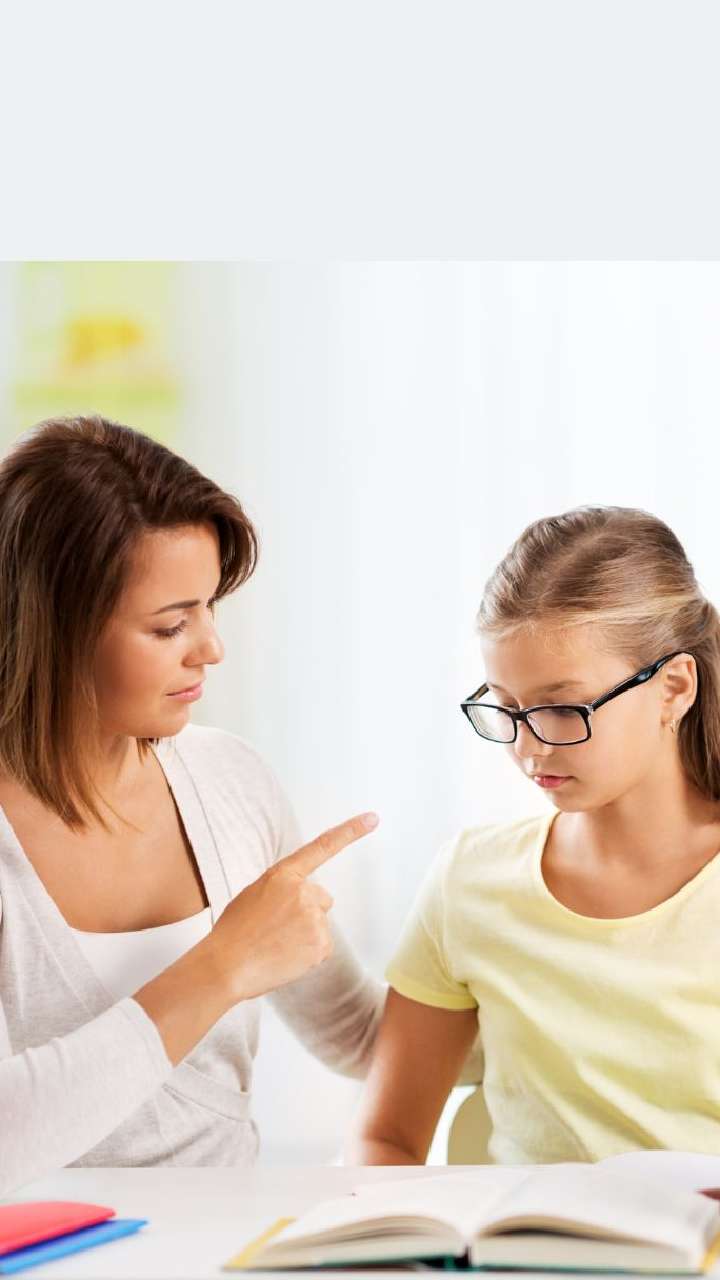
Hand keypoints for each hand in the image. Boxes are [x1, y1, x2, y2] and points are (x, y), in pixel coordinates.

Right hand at [204, 811, 378, 1002]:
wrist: (226, 966)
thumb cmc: (234, 932)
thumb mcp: (254, 894)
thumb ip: (282, 889)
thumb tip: (299, 899)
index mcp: (283, 875)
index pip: (322, 847)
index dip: (350, 831)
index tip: (373, 819)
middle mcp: (303, 892)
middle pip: (322, 899)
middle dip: (306, 911)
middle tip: (277, 928)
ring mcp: (314, 919)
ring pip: (319, 925)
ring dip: (305, 934)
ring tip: (276, 944)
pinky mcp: (321, 945)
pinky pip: (321, 947)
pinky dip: (307, 954)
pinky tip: (285, 957)